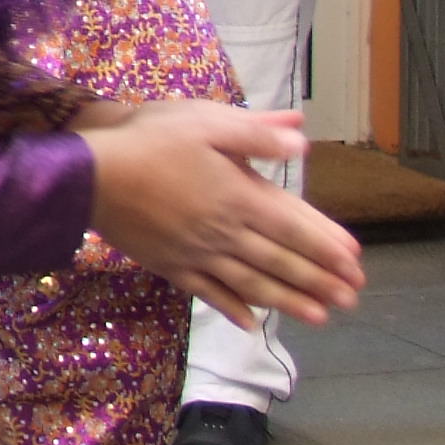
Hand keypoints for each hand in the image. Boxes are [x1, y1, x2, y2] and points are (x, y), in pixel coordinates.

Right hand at [79, 102, 363, 330]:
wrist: (89, 175)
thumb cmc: (148, 139)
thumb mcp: (205, 121)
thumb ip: (255, 133)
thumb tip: (301, 138)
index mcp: (239, 196)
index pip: (295, 225)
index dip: (327, 245)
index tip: (355, 262)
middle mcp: (225, 233)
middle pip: (282, 262)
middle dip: (320, 281)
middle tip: (352, 297)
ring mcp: (198, 255)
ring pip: (254, 285)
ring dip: (290, 302)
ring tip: (320, 316)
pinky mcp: (171, 267)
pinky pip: (210, 294)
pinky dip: (234, 309)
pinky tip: (251, 323)